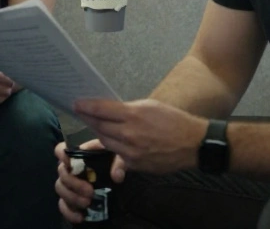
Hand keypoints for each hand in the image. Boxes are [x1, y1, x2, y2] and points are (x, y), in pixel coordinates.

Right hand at [54, 139, 127, 223]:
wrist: (117, 182)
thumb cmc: (113, 165)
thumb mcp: (119, 159)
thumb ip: (119, 163)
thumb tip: (117, 176)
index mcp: (79, 156)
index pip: (62, 149)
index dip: (62, 154)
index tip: (69, 163)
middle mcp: (70, 169)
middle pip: (61, 173)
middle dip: (74, 184)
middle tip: (90, 192)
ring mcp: (69, 186)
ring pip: (60, 189)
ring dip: (72, 197)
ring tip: (87, 203)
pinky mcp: (71, 200)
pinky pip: (63, 206)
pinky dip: (69, 212)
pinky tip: (80, 217)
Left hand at [74, 98, 206, 176]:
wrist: (193, 144)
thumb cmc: (173, 120)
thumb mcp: (150, 106)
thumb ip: (127, 109)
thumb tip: (110, 110)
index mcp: (133, 115)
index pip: (101, 109)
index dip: (86, 107)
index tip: (75, 104)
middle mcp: (129, 134)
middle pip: (99, 126)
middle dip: (89, 119)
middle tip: (82, 114)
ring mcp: (131, 151)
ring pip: (105, 142)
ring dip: (99, 134)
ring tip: (95, 127)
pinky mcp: (135, 165)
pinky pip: (117, 158)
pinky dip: (113, 151)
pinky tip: (109, 146)